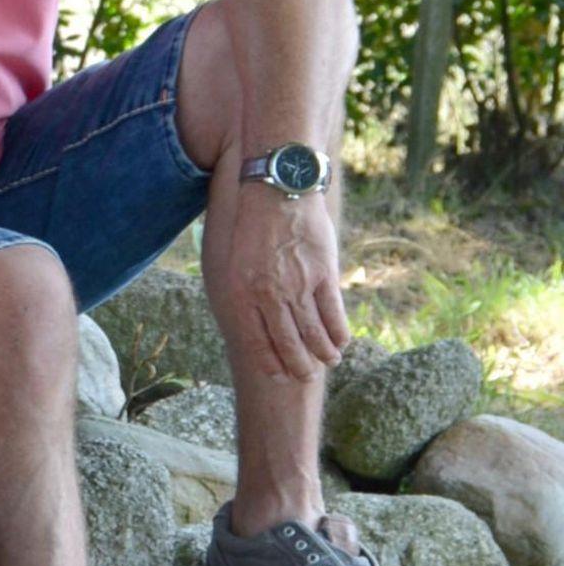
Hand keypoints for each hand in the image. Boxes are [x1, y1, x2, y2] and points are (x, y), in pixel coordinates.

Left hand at [233, 189, 349, 380]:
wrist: (274, 189)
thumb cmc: (244, 225)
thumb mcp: (224, 260)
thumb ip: (234, 293)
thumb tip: (243, 325)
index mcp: (239, 293)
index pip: (255, 343)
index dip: (270, 364)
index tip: (278, 377)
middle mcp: (268, 294)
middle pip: (287, 344)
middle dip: (298, 366)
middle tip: (305, 377)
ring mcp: (297, 285)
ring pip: (314, 334)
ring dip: (322, 354)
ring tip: (327, 362)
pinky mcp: (322, 273)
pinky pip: (333, 314)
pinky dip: (339, 333)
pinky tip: (340, 342)